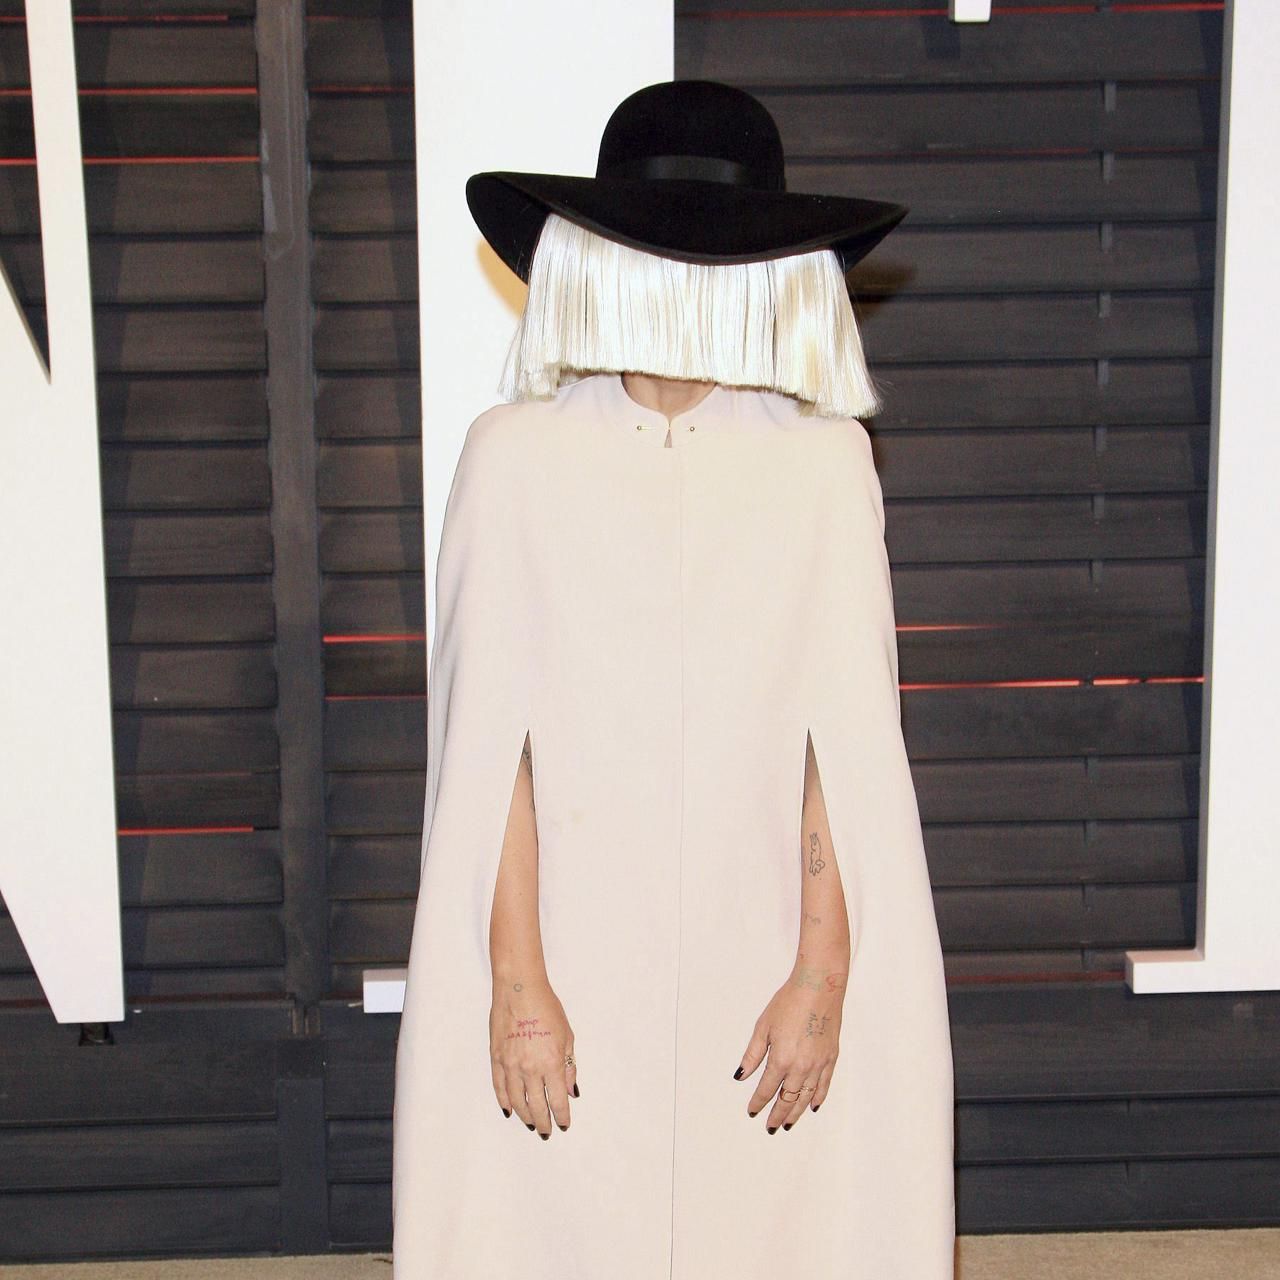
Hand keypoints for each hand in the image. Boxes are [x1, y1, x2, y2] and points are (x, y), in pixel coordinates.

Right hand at [490, 973, 577, 1138]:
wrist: (519, 990)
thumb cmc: (546, 1008)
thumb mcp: (567, 1036)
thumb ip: (569, 1066)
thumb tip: (570, 1091)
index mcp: (551, 1063)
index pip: (557, 1101)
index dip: (561, 1116)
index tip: (564, 1124)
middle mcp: (530, 1068)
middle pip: (536, 1107)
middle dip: (543, 1122)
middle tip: (546, 1131)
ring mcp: (510, 1065)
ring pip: (517, 1101)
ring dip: (525, 1116)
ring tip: (530, 1123)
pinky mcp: (496, 1058)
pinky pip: (499, 1087)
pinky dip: (504, 1101)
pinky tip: (510, 1110)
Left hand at [734, 949, 846, 1131]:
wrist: (819, 987)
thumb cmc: (789, 1002)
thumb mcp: (763, 1026)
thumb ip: (752, 1055)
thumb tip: (741, 1075)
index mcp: (781, 1059)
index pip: (767, 1089)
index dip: (758, 1103)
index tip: (752, 1111)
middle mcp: (801, 1067)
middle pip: (787, 1099)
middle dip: (777, 1115)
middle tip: (770, 1126)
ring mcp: (818, 1064)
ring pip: (806, 1097)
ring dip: (796, 1113)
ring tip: (788, 1123)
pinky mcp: (831, 1058)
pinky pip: (824, 1086)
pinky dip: (818, 1098)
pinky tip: (813, 1107)